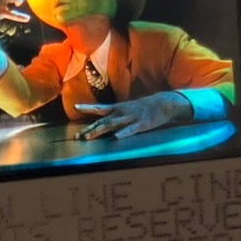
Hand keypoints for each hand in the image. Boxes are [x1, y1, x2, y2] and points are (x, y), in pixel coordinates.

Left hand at [76, 90, 191, 139]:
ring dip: (99, 131)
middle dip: (89, 129)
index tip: (76, 106)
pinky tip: (116, 138)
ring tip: (88, 137)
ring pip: (112, 125)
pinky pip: (131, 130)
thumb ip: (117, 116)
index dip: (88, 107)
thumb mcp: (128, 109)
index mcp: (118, 108)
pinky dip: (123, 133)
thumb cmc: (145, 108)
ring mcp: (131, 118)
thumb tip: (105, 123)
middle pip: (102, 121)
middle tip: (77, 136)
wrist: (165, 103)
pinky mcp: (142, 124)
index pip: (100, 108)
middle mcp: (122, 112)